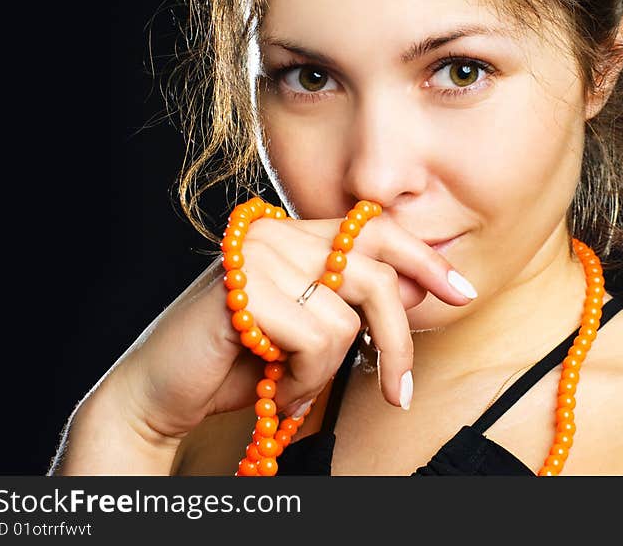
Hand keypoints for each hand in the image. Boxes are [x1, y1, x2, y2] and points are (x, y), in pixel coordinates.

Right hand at [91, 209, 476, 442]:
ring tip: (293, 387)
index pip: (377, 229)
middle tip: (399, 393)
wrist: (162, 391)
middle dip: (397, 342)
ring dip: (327, 372)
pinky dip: (303, 380)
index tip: (461, 292)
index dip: (424, 260)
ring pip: (348, 317)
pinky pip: (316, 340)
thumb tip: (420, 291)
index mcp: (297, 236)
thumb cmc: (240, 363)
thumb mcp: (311, 333)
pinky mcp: (243, 286)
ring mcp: (259, 254)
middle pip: (376, 275)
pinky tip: (275, 387)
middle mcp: (278, 233)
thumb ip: (357, 307)